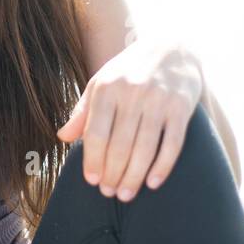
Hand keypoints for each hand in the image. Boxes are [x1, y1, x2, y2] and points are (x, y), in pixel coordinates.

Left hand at [56, 39, 204, 199]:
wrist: (172, 48)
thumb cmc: (129, 72)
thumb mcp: (101, 83)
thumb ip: (83, 111)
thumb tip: (62, 137)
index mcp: (107, 87)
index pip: (96, 132)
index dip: (93, 160)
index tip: (92, 181)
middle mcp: (132, 92)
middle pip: (120, 144)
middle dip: (112, 174)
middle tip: (109, 193)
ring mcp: (158, 100)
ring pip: (144, 148)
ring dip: (134, 176)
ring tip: (125, 194)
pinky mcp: (181, 107)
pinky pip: (172, 144)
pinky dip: (162, 167)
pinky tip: (153, 183)